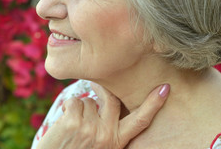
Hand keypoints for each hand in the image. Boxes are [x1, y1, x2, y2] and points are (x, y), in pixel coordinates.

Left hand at [36, 83, 169, 148]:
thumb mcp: (98, 144)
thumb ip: (106, 127)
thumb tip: (102, 101)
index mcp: (116, 142)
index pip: (140, 121)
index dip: (153, 104)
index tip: (164, 88)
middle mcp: (107, 135)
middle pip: (113, 99)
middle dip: (103, 90)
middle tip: (95, 87)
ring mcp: (91, 128)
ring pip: (89, 101)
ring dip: (80, 108)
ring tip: (73, 125)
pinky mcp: (73, 122)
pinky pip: (74, 101)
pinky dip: (67, 107)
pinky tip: (64, 122)